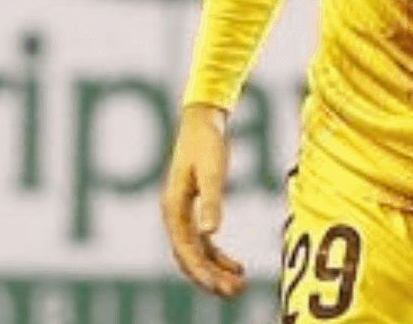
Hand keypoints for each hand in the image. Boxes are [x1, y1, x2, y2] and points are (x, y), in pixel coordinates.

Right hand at [161, 104, 245, 297]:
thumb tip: (211, 233)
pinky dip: (216, 257)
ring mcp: (181, 213)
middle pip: (188, 257)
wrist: (202, 120)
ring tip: (239, 286)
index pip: (186, 250)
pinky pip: (200, 243)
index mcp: (173, 208)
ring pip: (194, 254)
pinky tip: (237, 266)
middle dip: (210, 278)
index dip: (203, 272)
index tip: (222, 288)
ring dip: (214, 271)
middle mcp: (173, 214)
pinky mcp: (191, 209)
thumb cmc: (207, 142)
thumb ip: (211, 201)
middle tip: (237, 292)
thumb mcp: (212, 171)